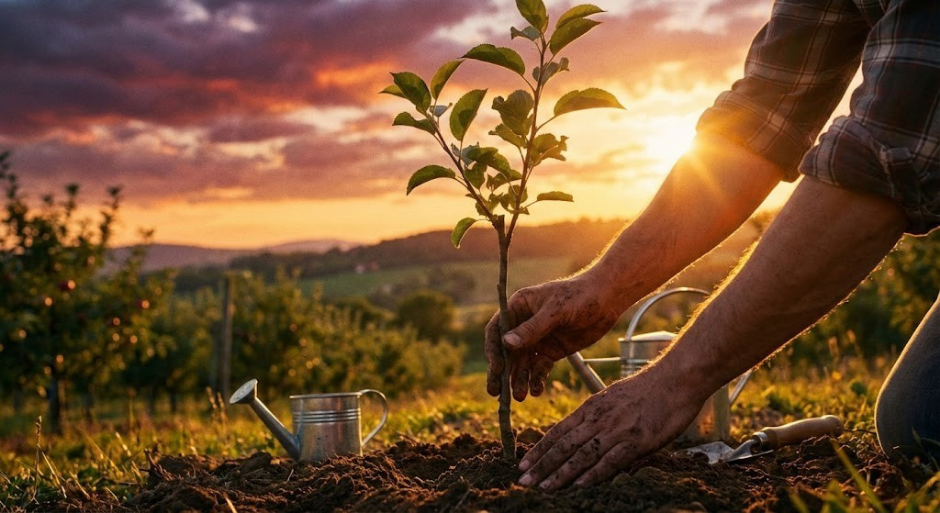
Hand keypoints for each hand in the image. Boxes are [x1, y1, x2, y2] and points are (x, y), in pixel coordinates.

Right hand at [485, 272, 622, 400]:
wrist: (607, 301)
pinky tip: (536, 391)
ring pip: (522, 363)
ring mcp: (537, 340)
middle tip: (495, 392)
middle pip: (506, 352)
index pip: (497, 330)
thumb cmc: (579, 296)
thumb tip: (506, 344)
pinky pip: (539, 368)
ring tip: (520, 396)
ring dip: (519, 380)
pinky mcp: (551, 352)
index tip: (496, 368)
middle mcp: (523, 324)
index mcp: (519, 307)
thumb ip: (532, 329)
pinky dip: (536, 380)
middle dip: (502, 372)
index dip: (493, 350)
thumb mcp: (556, 311)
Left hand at [517, 367, 704, 489]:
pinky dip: (594, 473)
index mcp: (592, 408)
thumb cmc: (648, 389)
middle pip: (563, 445)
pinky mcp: (637, 440)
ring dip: (560, 473)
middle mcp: (599, 419)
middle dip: (541, 465)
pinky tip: (579, 485)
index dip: (539, 449)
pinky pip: (611, 460)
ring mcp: (617, 429)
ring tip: (543, 487)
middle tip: (523, 481)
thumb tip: (586, 437)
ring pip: (582, 454)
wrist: (676, 378)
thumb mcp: (614, 398)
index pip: (558, 432)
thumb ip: (598, 417)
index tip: (523, 464)